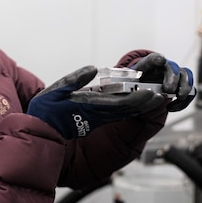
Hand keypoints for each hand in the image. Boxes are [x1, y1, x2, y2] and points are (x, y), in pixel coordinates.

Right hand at [27, 65, 164, 138]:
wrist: (40, 133)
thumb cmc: (45, 112)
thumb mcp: (55, 91)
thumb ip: (74, 80)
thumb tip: (92, 69)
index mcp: (88, 107)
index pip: (118, 104)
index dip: (136, 99)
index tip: (150, 94)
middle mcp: (96, 115)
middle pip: (125, 109)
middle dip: (144, 103)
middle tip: (162, 96)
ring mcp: (95, 119)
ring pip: (122, 113)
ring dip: (140, 106)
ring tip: (154, 98)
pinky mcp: (93, 120)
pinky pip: (115, 114)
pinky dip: (128, 109)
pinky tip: (137, 104)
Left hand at [132, 53, 195, 111]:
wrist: (144, 88)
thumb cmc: (136, 83)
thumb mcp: (129, 82)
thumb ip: (127, 82)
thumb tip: (125, 79)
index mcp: (150, 65)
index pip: (153, 59)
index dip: (157, 59)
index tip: (160, 60)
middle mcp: (165, 67)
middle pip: (173, 67)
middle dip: (173, 78)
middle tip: (169, 89)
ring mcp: (176, 76)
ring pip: (186, 75)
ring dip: (184, 86)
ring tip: (179, 97)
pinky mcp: (182, 86)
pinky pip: (191, 91)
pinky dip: (185, 101)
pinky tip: (172, 107)